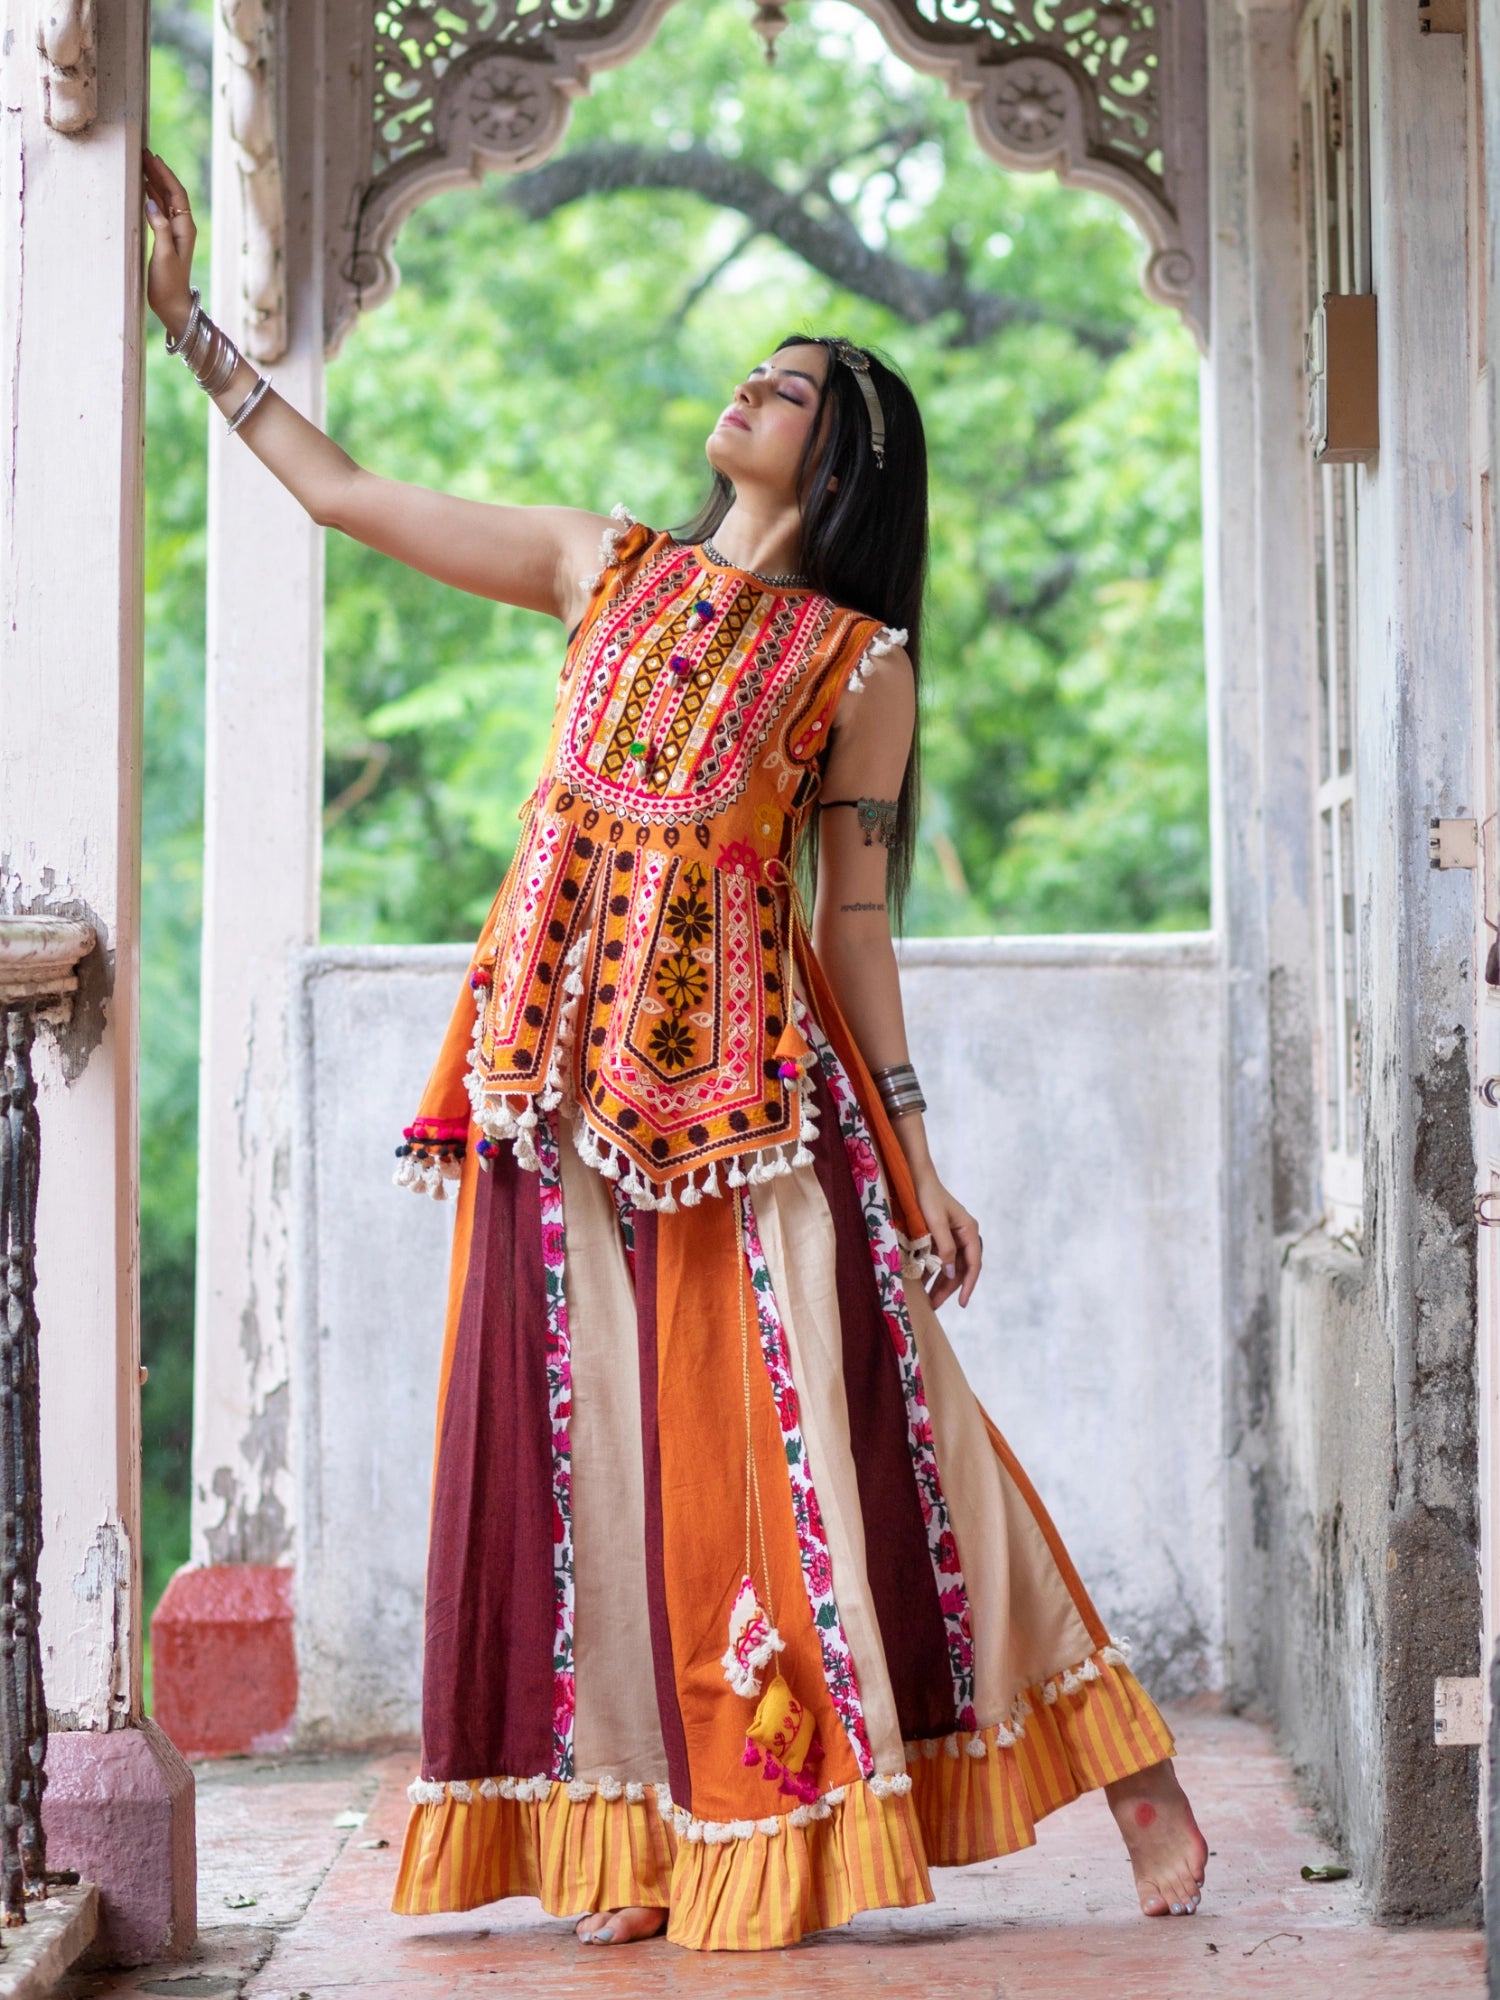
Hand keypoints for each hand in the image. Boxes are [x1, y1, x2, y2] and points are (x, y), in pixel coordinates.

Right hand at [142, 151, 197, 339]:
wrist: (172, 304)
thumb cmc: (169, 284)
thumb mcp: (164, 256)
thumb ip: (160, 229)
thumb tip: (151, 203)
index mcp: (185, 228)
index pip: (177, 194)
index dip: (165, 174)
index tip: (153, 157)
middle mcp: (182, 227)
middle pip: (171, 192)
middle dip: (158, 172)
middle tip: (144, 153)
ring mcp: (173, 232)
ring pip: (164, 199)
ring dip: (154, 181)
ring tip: (141, 164)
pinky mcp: (165, 238)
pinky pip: (159, 210)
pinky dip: (151, 196)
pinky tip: (143, 187)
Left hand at [909, 1166, 981, 1309]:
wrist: (913, 1177)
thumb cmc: (926, 1196)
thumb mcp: (936, 1223)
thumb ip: (945, 1248)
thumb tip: (953, 1274)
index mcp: (969, 1230)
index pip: (973, 1264)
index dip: (968, 1285)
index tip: (962, 1303)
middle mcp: (963, 1235)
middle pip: (960, 1268)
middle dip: (949, 1288)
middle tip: (935, 1306)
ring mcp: (951, 1236)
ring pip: (949, 1266)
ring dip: (939, 1283)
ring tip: (928, 1300)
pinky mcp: (938, 1236)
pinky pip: (937, 1259)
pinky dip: (930, 1271)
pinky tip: (919, 1283)